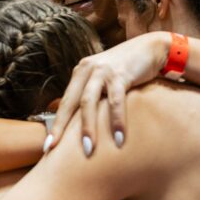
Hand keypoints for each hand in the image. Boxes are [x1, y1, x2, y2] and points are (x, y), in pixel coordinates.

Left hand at [47, 32, 168, 154]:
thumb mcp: (105, 80)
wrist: (151, 48)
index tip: (48, 146)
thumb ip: (93, 96)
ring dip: (88, 127)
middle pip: (70, 102)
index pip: (65, 102)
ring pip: (88, 102)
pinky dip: (116, 121)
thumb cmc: (128, 70)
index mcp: (81, 73)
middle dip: (62, 128)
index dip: (56, 125)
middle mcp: (87, 70)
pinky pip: (115, 101)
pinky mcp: (120, 74)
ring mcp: (102, 71)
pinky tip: (118, 138)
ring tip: (88, 149)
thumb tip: (81, 124)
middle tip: (55, 150)